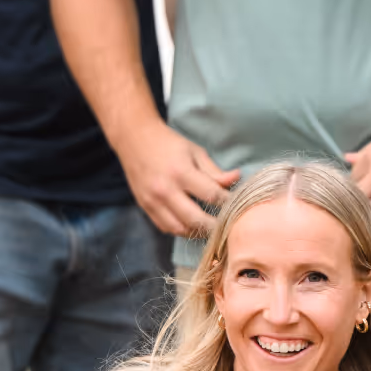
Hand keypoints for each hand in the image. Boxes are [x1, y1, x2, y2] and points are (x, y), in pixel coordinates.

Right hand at [116, 120, 239, 236]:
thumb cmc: (168, 144)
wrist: (134, 139)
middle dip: (215, 226)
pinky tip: (192, 225)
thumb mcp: (195, 152)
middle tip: (227, 226)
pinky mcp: (145, 207)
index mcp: (181, 172)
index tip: (237, 206)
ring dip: (198, 232)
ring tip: (210, 228)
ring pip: (180, 229)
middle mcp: (165, 190)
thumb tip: (236, 179)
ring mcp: (153, 201)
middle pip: (196, 219)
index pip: (211, 196)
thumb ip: (214, 171)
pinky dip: (181, 230)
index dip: (227, 203)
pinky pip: (166, 228)